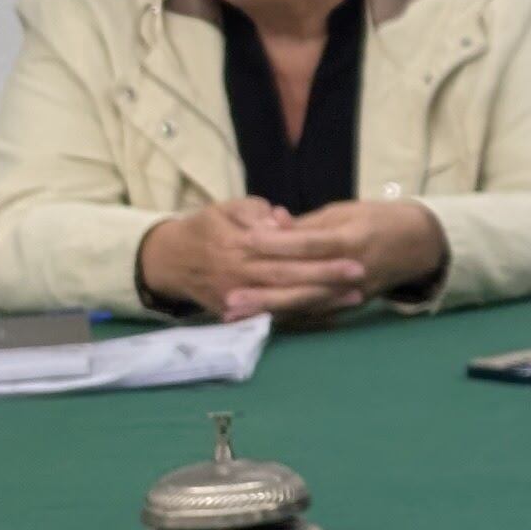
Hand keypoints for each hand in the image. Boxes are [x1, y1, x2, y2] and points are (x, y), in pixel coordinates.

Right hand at [138, 197, 359, 321]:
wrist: (168, 261)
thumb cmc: (206, 228)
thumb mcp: (225, 210)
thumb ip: (254, 214)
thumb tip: (281, 221)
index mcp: (236, 246)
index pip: (284, 252)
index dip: (317, 255)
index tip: (352, 253)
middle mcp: (237, 276)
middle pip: (287, 280)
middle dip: (326, 280)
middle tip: (362, 275)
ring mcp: (236, 300)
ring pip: (283, 303)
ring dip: (320, 303)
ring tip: (356, 297)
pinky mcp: (236, 315)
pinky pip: (273, 319)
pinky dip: (302, 319)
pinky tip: (332, 316)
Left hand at [249, 199, 449, 315]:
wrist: (420, 244)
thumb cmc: (380, 220)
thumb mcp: (346, 212)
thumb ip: (308, 224)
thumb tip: (270, 223)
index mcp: (352, 240)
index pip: (310, 244)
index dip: (278, 243)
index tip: (245, 241)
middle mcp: (352, 271)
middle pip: (303, 283)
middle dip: (264, 291)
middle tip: (229, 296)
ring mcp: (353, 292)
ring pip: (306, 304)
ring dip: (269, 311)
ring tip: (237, 315)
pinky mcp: (352, 304)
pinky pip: (316, 314)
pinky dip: (288, 318)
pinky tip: (261, 320)